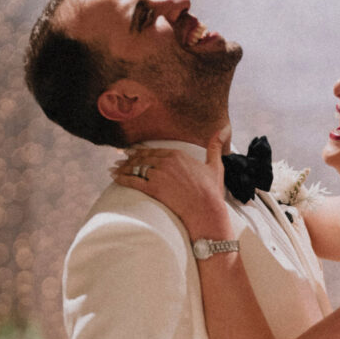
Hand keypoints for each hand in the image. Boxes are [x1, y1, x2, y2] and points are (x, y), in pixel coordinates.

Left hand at [112, 131, 232, 238]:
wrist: (206, 209)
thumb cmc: (211, 191)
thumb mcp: (215, 165)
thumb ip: (215, 146)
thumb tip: (224, 129)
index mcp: (178, 155)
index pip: (156, 151)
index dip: (143, 152)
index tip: (135, 152)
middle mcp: (166, 162)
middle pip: (144, 158)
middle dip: (130, 158)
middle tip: (121, 159)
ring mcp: (158, 175)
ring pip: (136, 168)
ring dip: (123, 168)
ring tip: (115, 168)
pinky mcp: (152, 188)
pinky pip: (133, 181)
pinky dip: (122, 178)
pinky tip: (114, 178)